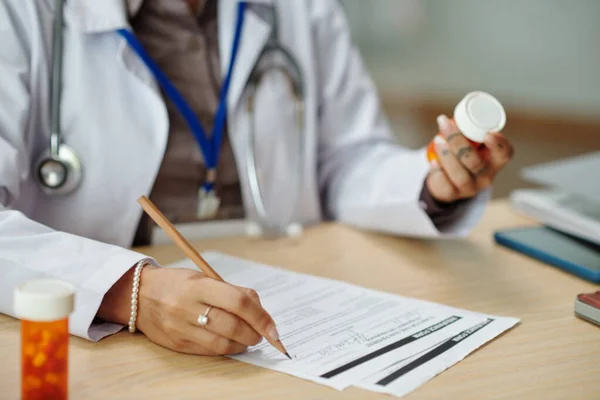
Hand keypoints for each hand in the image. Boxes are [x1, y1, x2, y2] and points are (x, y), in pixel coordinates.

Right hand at [98, 266, 278, 354]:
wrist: (139, 295)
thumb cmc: (177, 283)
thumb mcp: (203, 277)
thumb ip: (232, 291)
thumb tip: (259, 309)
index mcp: (198, 286)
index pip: (238, 302)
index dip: (260, 316)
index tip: (273, 327)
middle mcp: (187, 308)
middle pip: (232, 326)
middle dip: (254, 333)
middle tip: (262, 334)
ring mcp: (180, 328)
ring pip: (222, 344)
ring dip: (242, 344)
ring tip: (248, 339)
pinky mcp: (177, 344)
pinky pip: (208, 351)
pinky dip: (226, 349)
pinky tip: (232, 344)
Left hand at [425, 114, 513, 202]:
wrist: (448, 182)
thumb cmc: (463, 155)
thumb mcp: (473, 143)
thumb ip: (470, 131)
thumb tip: (456, 111)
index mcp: (495, 160)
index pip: (505, 154)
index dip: (499, 145)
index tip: (488, 133)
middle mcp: (486, 176)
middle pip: (475, 163)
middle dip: (458, 141)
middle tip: (445, 123)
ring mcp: (470, 187)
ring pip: (460, 175)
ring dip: (447, 155)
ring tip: (438, 139)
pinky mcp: (453, 195)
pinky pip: (446, 184)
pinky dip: (438, 170)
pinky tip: (433, 161)